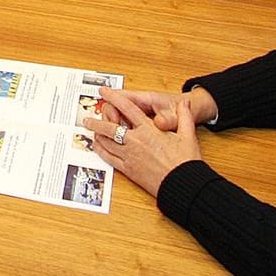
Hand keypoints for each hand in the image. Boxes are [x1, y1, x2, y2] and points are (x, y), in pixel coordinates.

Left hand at [82, 87, 202, 193]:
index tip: (104, 92)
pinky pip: (110, 158)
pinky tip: (97, 147)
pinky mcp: (128, 170)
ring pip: (107, 143)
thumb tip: (185, 104)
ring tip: (91, 131)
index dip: (114, 98)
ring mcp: (130, 156)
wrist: (183, 184)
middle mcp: (136, 141)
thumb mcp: (188, 135)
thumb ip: (184, 116)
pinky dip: (101, 151)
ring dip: (97, 135)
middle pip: (110, 127)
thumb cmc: (186, 161)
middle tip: (87, 118)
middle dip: (96, 120)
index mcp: (149, 130)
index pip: (127, 108)